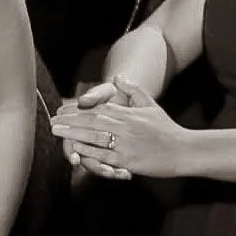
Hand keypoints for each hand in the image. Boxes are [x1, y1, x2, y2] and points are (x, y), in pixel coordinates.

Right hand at [53, 84, 118, 176]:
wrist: (125, 97)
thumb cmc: (110, 95)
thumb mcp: (103, 92)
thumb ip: (94, 96)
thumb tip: (83, 101)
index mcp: (78, 125)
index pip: (70, 142)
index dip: (71, 152)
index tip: (75, 159)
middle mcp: (85, 139)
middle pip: (83, 159)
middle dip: (94, 166)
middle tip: (106, 172)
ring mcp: (96, 148)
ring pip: (97, 165)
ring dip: (107, 171)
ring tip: (119, 174)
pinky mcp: (108, 154)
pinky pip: (111, 167)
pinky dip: (118, 171)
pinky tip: (127, 174)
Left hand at [54, 78, 186, 179]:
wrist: (184, 149)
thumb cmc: (166, 129)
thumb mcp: (150, 105)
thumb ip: (133, 90)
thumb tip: (118, 76)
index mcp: (128, 114)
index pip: (97, 109)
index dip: (77, 109)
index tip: (62, 108)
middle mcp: (124, 127)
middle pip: (92, 121)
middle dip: (70, 120)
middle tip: (52, 119)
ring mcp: (126, 144)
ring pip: (95, 137)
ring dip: (74, 134)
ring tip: (57, 132)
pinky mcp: (128, 160)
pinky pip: (105, 156)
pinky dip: (90, 152)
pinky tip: (76, 150)